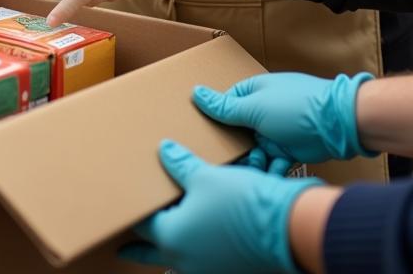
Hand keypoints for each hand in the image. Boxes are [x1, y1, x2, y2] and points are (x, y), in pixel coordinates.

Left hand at [119, 140, 321, 273]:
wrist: (290, 230)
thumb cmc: (242, 203)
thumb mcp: (205, 176)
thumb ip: (179, 164)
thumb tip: (164, 150)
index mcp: (172, 239)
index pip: (143, 224)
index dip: (133, 212)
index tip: (123, 209)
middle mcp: (187, 262)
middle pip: (154, 254)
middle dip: (139, 251)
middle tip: (123, 250)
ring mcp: (210, 271)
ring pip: (180, 263)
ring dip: (170, 253)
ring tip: (161, 245)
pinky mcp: (231, 270)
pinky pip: (205, 262)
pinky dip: (196, 252)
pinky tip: (198, 242)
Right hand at [192, 72, 374, 165]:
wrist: (340, 124)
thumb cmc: (296, 108)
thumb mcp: (254, 107)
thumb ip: (225, 107)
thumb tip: (196, 92)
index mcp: (254, 92)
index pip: (227, 105)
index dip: (217, 120)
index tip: (206, 136)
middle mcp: (264, 110)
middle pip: (240, 131)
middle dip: (236, 148)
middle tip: (229, 163)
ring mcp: (279, 130)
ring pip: (256, 150)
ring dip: (254, 163)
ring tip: (253, 175)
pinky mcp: (292, 149)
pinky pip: (274, 162)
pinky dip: (272, 171)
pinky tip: (270, 179)